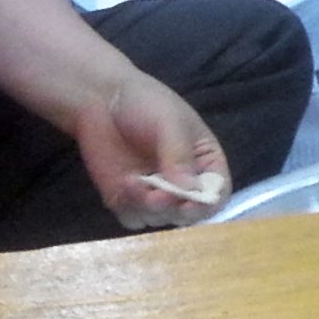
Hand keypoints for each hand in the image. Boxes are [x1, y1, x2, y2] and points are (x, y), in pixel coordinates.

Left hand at [70, 67, 230, 230]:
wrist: (101, 99)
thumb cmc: (146, 103)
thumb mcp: (170, 122)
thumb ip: (179, 155)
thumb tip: (189, 190)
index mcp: (205, 161)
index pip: (217, 193)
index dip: (207, 203)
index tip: (189, 203)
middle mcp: (184, 183)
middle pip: (189, 213)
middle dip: (173, 208)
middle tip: (155, 196)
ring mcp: (155, 193)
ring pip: (160, 219)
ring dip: (148, 208)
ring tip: (132, 181)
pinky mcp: (128, 199)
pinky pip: (133, 219)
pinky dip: (130, 208)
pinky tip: (123, 184)